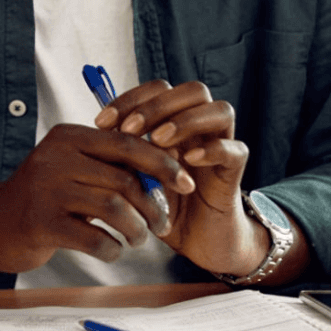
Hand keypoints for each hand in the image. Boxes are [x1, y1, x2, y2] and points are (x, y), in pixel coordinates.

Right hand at [0, 123, 191, 273]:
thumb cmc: (42, 197)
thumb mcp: (70, 167)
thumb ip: (108, 164)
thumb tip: (166, 171)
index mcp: (68, 137)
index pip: (127, 143)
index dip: (162, 163)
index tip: (185, 182)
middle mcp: (56, 157)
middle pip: (124, 178)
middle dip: (153, 204)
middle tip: (162, 223)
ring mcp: (47, 190)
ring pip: (114, 208)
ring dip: (136, 229)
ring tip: (139, 239)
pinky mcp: (42, 224)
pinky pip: (95, 238)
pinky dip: (113, 248)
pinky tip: (113, 250)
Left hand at [94, 80, 264, 276]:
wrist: (198, 241)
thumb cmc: (166, 205)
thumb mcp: (136, 176)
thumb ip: (125, 154)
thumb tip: (95, 132)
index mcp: (177, 122)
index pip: (160, 89)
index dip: (131, 98)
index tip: (102, 122)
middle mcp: (202, 128)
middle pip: (194, 91)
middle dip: (156, 105)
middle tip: (128, 130)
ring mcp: (222, 145)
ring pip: (220, 110)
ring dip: (185, 121)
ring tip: (158, 141)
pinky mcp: (235, 171)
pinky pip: (234, 148)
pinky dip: (212, 149)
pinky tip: (187, 159)